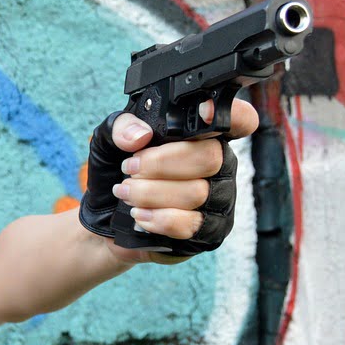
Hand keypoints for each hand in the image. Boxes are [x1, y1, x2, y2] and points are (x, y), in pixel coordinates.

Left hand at [80, 99, 258, 263]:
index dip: (232, 115)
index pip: (239, 120)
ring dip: (151, 193)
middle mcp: (220, 165)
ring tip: (126, 192)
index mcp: (203, 136)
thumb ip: (121, 128)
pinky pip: (190, 224)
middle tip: (129, 168)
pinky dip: (157, 218)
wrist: (106, 216)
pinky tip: (138, 214)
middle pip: (210, 157)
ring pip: (197, 193)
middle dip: (161, 163)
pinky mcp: (209, 231)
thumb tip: (139, 136)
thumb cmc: (117, 172)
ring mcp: (219, 200)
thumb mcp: (109, 141)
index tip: (203, 112)